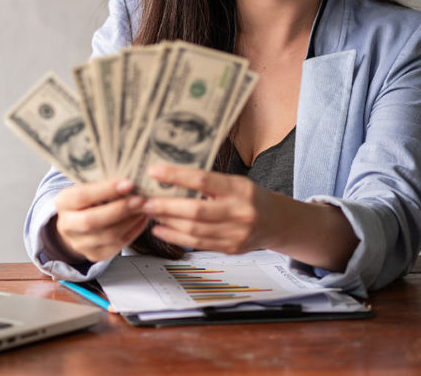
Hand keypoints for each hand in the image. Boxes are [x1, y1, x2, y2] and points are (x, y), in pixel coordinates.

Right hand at [51, 179, 149, 262]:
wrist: (77, 224)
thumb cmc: (88, 200)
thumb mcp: (87, 187)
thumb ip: (102, 183)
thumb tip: (130, 174)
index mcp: (63, 202)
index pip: (82, 196)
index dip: (106, 190)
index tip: (129, 183)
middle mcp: (66, 225)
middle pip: (92, 221)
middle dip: (120, 209)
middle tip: (141, 199)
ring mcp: (79, 243)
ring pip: (108, 235)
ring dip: (130, 221)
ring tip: (145, 208)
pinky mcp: (94, 255)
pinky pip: (118, 245)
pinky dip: (133, 231)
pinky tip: (141, 219)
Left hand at [141, 165, 281, 254]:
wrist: (276, 222)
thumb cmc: (249, 197)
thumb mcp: (234, 182)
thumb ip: (207, 182)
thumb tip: (169, 177)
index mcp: (239, 189)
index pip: (203, 180)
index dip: (176, 176)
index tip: (154, 171)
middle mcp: (239, 212)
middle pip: (195, 210)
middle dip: (166, 206)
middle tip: (144, 200)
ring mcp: (236, 234)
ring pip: (194, 230)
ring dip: (167, 222)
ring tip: (148, 213)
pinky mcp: (230, 249)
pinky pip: (198, 244)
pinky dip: (176, 237)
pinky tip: (160, 229)